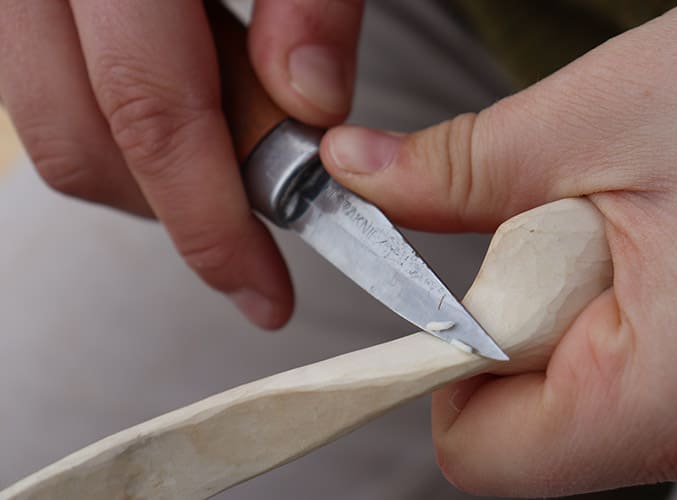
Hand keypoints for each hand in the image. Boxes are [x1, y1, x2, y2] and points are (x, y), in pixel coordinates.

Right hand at [0, 0, 363, 327]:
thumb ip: (314, 6)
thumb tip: (312, 102)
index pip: (152, 115)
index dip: (211, 221)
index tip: (262, 286)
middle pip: (83, 144)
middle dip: (179, 211)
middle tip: (251, 231)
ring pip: (56, 132)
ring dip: (147, 175)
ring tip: (221, 161)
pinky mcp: (26, 17)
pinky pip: (50, 98)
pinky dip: (117, 133)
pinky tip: (180, 115)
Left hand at [321, 0, 676, 495]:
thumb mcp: (612, 116)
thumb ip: (466, 166)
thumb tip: (361, 169)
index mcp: (671, 398)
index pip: (478, 450)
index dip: (440, 367)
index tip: (445, 300)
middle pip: (534, 420)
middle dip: (529, 320)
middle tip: (593, 232)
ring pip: (594, 399)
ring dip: (588, 313)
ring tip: (665, 239)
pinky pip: (651, 384)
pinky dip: (640, 322)